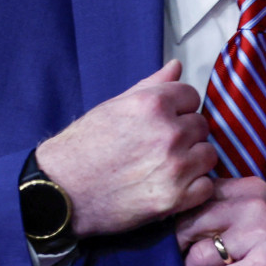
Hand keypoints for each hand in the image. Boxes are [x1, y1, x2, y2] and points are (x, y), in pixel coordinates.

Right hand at [35, 60, 216, 238]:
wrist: (57, 193)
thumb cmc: (81, 149)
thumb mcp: (113, 107)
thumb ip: (151, 86)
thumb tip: (176, 66)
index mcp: (152, 105)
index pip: (192, 96)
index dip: (179, 109)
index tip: (165, 121)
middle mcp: (168, 133)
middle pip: (201, 126)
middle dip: (185, 135)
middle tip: (159, 147)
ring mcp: (174, 166)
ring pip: (208, 155)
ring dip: (193, 161)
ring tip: (167, 167)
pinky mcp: (174, 198)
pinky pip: (206, 187)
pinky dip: (193, 189)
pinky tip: (172, 186)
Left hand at [176, 178, 265, 265]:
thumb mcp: (261, 218)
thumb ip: (226, 211)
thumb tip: (170, 222)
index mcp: (252, 189)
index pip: (195, 196)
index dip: (177, 221)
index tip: (177, 243)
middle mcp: (256, 205)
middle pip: (189, 224)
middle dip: (178, 252)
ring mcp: (262, 235)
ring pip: (199, 256)